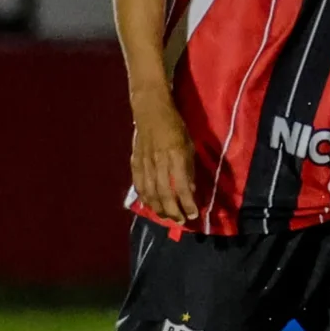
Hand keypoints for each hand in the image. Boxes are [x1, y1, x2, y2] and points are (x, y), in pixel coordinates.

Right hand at [130, 96, 200, 225]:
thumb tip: (190, 191)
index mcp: (175, 155)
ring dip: (159, 208)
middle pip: (164, 193)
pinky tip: (149, 205)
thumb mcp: (189, 144)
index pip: (181, 186)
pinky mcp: (135, 161)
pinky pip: (138, 184)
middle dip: (173, 211)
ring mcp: (145, 162)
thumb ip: (189, 169)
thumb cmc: (175, 125)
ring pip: (150, 192)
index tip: (194, 214)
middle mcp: (159, 161)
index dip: (187, 203)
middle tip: (181, 221)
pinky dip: (144, 197)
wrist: (150, 109)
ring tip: (166, 217)